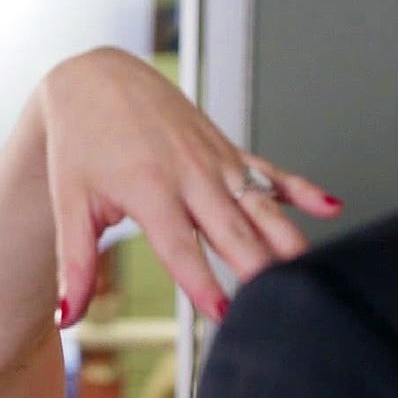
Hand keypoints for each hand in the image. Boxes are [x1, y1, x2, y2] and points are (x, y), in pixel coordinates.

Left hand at [39, 47, 341, 326]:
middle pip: (232, 229)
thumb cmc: (80, 141)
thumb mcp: (69, 204)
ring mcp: (214, 160)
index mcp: (149, 188)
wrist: (94, 81)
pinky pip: (270, 171)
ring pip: (260, 203)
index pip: (181, 247)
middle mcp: (189, 173)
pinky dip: (300, 189)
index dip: (203, 283)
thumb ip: (75, 264)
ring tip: (305, 268)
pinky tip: (328, 207)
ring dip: (285, 236)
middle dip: (256, 267)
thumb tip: (69, 316)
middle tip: (275, 301)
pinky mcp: (227, 150)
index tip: (223, 315)